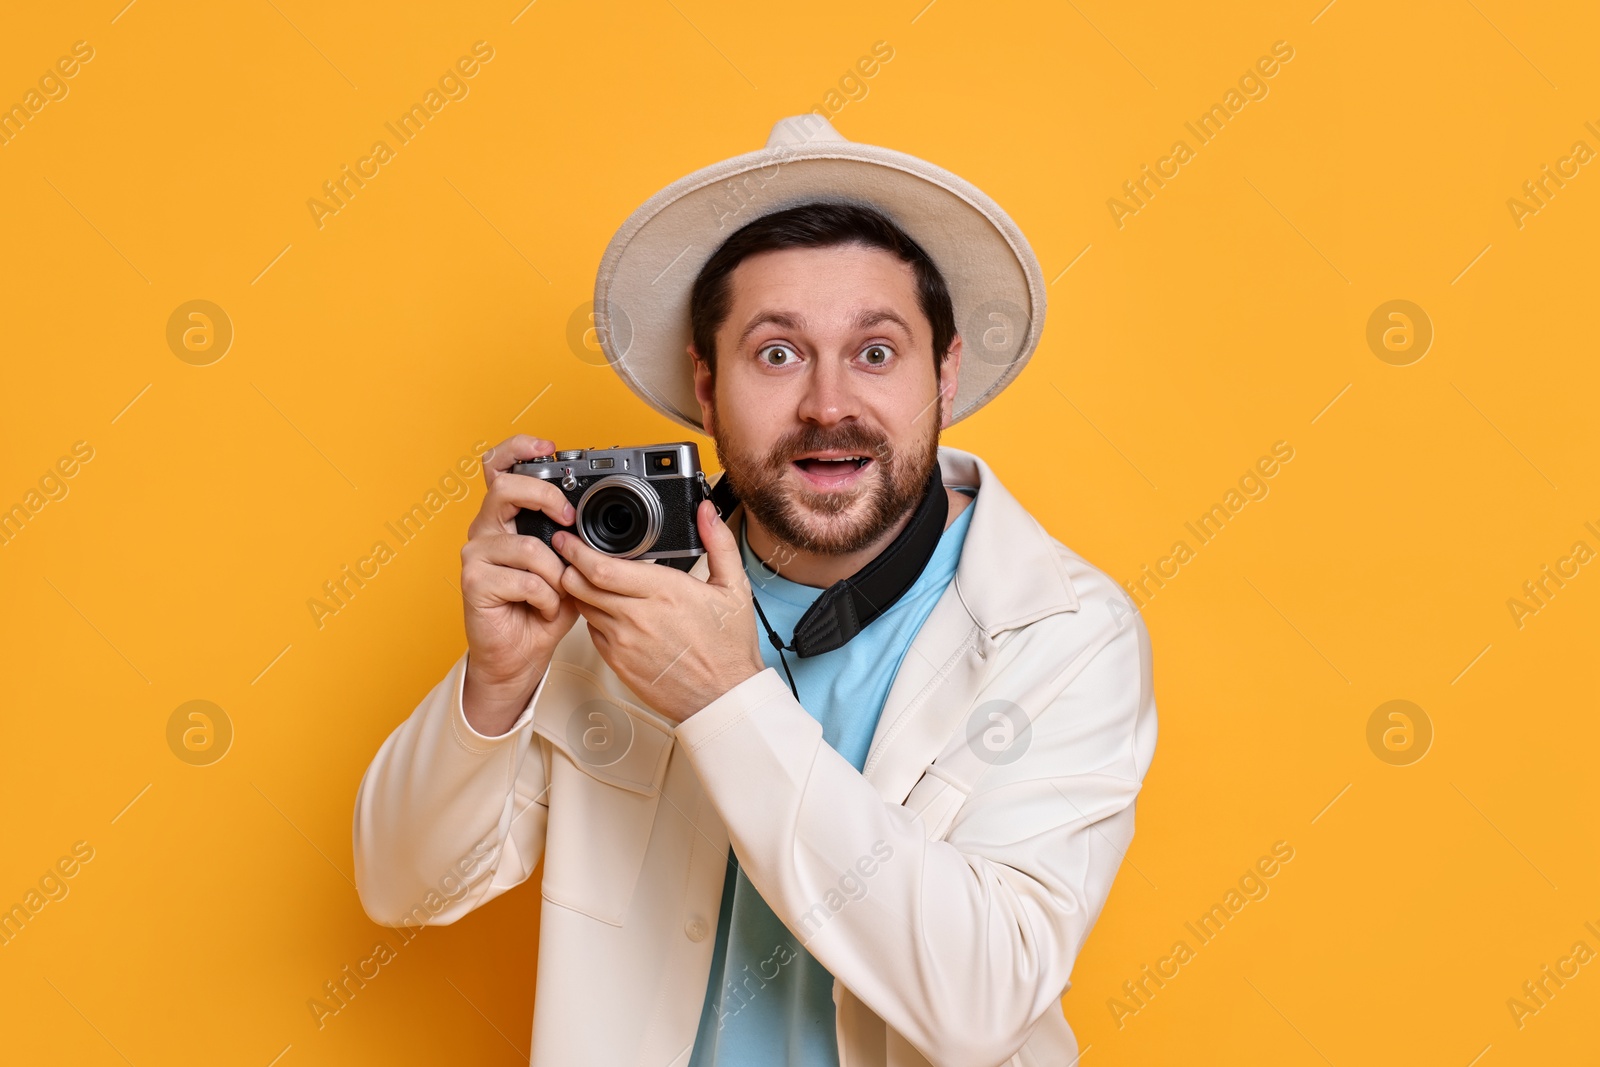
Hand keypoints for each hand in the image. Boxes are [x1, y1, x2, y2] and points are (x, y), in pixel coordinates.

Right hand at [459, 434, 580, 735]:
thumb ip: (578, 540)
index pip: (499, 467)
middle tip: (568, 520)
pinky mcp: (474, 582)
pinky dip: (547, 598)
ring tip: (557, 594)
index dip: (519, 449)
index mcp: (506, 518)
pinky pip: (526, 579)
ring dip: (557, 575)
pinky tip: (543, 609)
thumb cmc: (543, 609)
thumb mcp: (570, 566)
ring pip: (528, 546)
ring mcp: (476, 555)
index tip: (548, 447)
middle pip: (505, 488)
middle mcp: (486, 530)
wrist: (520, 655)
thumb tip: (606, 521)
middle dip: (545, 499)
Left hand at [554, 498, 764, 723]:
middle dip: (566, 565)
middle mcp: (637, 617)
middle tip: (563, 552)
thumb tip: (707, 512)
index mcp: (663, 592)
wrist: (722, 696)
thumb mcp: (733, 588)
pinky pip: (592, 632)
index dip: (576, 550)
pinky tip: (606, 610)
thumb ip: (718, 543)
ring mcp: (624, 642)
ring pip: (583, 607)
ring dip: (578, 590)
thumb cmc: (727, 647)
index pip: (600, 568)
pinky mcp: (618, 662)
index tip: (569, 538)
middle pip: (579, 585)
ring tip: (584, 579)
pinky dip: (593, 616)